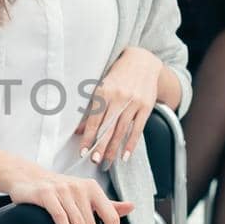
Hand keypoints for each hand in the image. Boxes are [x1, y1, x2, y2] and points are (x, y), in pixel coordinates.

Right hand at [3, 170, 135, 223]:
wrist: (28, 178)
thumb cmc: (60, 190)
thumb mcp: (85, 194)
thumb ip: (108, 204)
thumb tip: (132, 207)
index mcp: (93, 188)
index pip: (111, 216)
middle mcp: (80, 188)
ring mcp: (62, 190)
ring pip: (78, 223)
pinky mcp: (45, 194)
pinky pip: (59, 216)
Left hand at [77, 47, 163, 169]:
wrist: (142, 61)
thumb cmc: (117, 76)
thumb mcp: (101, 87)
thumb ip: (91, 108)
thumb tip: (78, 130)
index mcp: (104, 91)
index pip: (94, 119)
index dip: (88, 137)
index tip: (82, 151)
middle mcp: (119, 97)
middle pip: (108, 127)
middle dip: (100, 146)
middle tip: (94, 161)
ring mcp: (134, 102)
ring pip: (122, 130)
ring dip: (114, 149)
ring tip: (106, 162)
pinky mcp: (146, 106)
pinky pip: (138, 129)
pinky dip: (131, 144)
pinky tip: (125, 155)